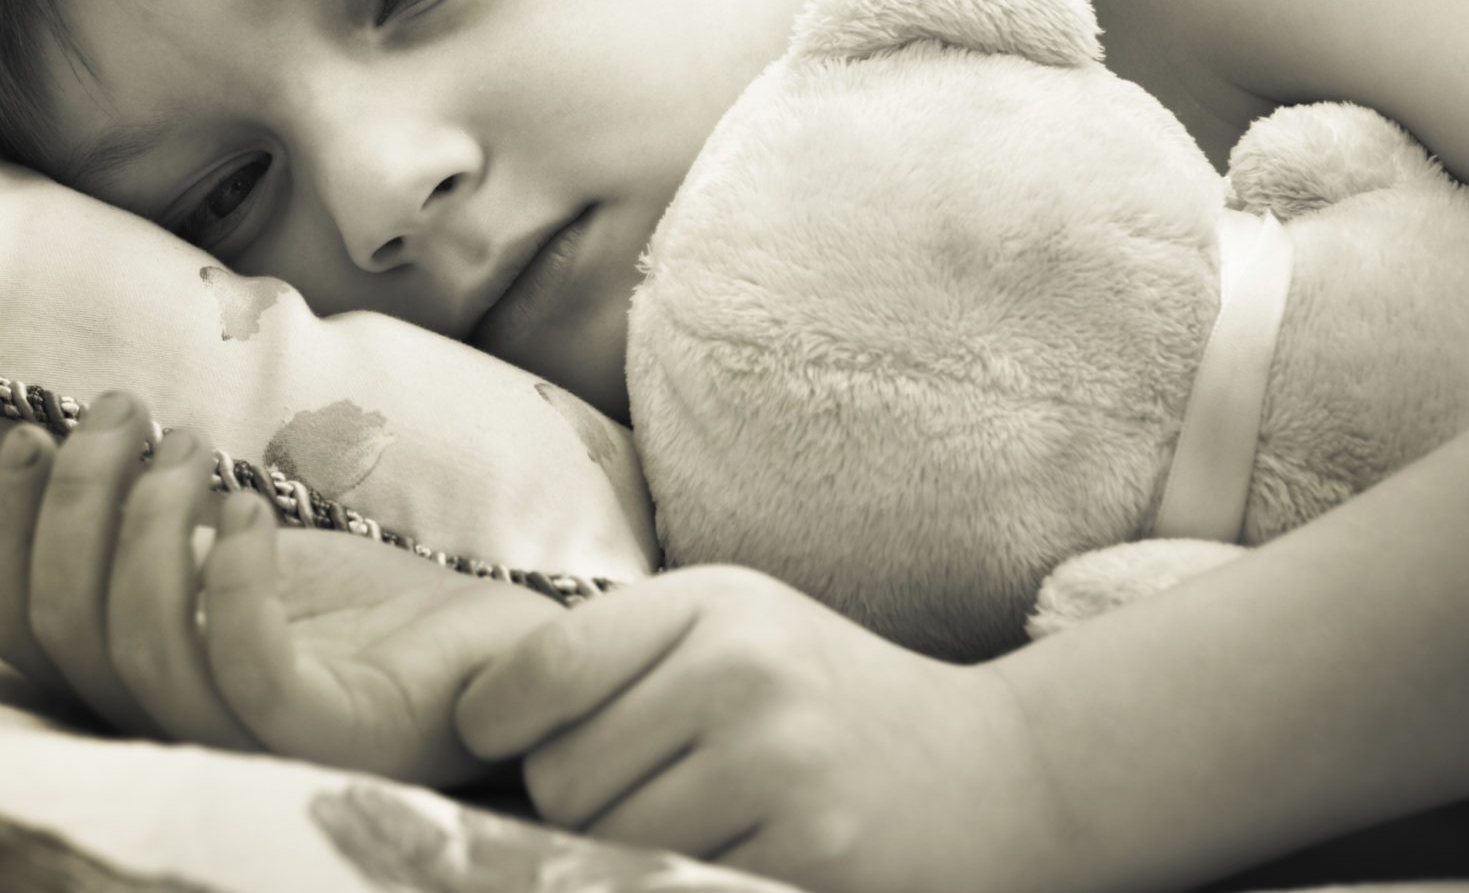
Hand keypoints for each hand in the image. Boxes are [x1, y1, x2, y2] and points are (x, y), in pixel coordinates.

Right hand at [0, 391, 562, 785]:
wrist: (494, 645)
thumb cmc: (362, 604)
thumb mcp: (238, 552)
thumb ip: (154, 529)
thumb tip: (69, 445)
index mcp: (140, 684)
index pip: (21, 632)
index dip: (6, 530)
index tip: (32, 430)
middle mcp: (176, 727)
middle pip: (66, 631)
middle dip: (77, 498)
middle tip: (124, 411)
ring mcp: (250, 743)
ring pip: (139, 648)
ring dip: (148, 520)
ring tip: (194, 445)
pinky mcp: (328, 734)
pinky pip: (245, 668)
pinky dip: (232, 576)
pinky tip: (250, 505)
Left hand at [454, 564, 1056, 892]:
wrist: (993, 770)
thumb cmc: (828, 696)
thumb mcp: (736, 628)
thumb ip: (623, 655)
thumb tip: (475, 724)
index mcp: (715, 603)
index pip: (542, 667)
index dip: (495, 719)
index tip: (500, 738)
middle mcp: (744, 673)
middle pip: (562, 777)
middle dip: (574, 801)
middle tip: (643, 787)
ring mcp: (779, 769)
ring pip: (606, 847)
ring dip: (620, 854)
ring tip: (688, 821)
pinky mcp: (808, 854)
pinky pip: (673, 886)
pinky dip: (678, 882)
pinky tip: (732, 851)